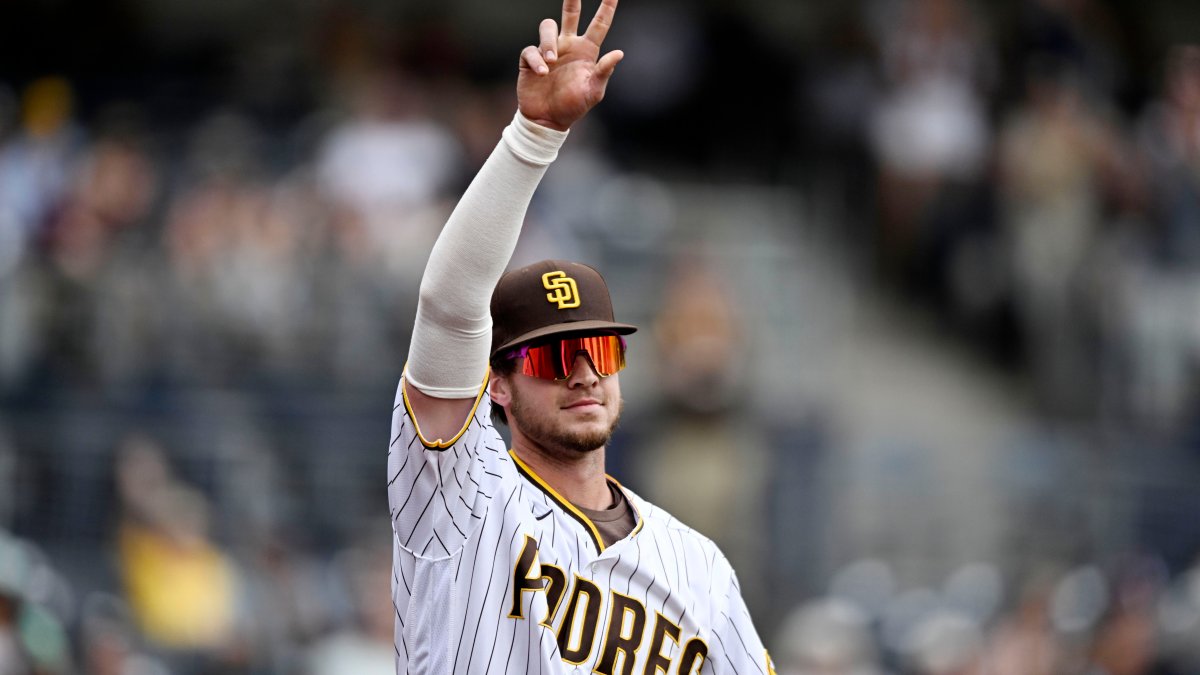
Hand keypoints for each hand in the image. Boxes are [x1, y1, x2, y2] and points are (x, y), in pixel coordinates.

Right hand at [517, 0, 622, 130]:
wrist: (548, 120)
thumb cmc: (573, 106)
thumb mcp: (594, 91)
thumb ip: (604, 71)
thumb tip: (619, 52)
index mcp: (586, 51)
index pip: (599, 25)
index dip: (606, 8)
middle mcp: (568, 46)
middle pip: (570, 14)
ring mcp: (549, 50)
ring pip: (547, 27)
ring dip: (549, 40)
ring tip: (551, 60)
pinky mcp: (531, 59)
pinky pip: (531, 49)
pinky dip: (536, 60)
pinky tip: (542, 73)